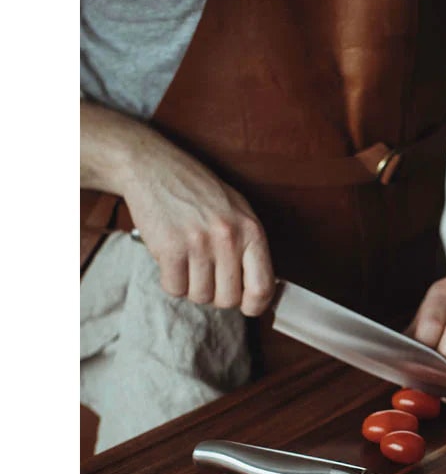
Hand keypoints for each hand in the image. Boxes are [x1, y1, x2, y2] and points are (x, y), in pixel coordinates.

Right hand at [121, 137, 273, 316]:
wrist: (155, 168)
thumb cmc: (199, 191)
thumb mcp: (238, 211)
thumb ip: (250, 247)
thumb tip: (261, 290)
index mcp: (251, 230)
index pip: (263, 287)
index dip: (255, 305)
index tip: (246, 306)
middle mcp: (228, 238)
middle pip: (228, 299)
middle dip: (217, 294)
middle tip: (208, 274)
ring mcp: (198, 244)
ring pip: (200, 297)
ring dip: (192, 286)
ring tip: (189, 261)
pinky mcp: (169, 249)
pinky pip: (174, 288)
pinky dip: (172, 280)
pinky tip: (172, 259)